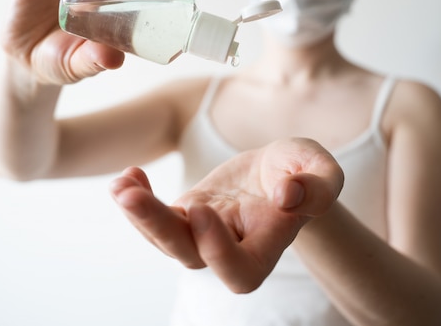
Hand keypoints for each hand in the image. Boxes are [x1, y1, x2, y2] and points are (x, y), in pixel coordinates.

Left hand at [110, 138, 343, 292]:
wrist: (279, 170)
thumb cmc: (302, 172)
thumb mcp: (320, 169)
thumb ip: (317, 185)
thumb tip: (287, 196)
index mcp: (267, 246)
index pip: (239, 270)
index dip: (217, 249)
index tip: (201, 208)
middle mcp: (230, 249)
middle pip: (189, 255)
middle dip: (156, 228)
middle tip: (129, 195)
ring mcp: (202, 234)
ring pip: (165, 239)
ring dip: (138, 215)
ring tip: (120, 185)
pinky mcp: (185, 215)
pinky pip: (156, 217)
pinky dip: (138, 198)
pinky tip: (129, 174)